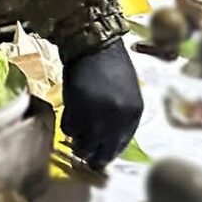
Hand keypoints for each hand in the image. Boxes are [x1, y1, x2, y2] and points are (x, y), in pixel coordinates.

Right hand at [61, 39, 143, 168]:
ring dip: (78, 139)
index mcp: (133, 115)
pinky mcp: (77, 114)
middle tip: (84, 149)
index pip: (120, 146)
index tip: (99, 152)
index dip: (107, 151)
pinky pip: (68, 130)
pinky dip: (68, 123)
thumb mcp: (127, 93)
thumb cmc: (112, 65)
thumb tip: (109, 137)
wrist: (94, 46)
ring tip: (78, 127)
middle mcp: (117, 122)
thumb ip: (121, 117)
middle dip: (92, 154)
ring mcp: (96, 120)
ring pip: (83, 146)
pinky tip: (72, 110)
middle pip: (101, 154)